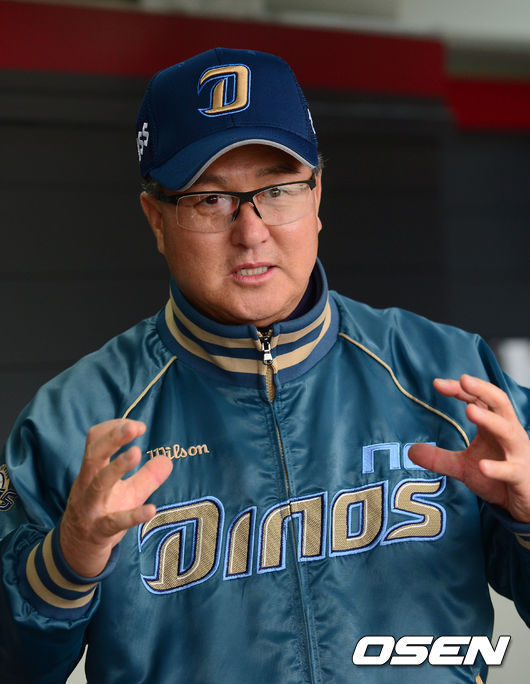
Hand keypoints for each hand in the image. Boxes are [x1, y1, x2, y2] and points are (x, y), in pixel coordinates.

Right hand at [60, 419, 172, 577]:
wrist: (78, 548)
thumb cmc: (104, 510)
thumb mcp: (128, 492)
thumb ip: (148, 476)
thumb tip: (168, 460)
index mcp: (92, 470)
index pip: (95, 439)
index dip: (114, 428)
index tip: (137, 426)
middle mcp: (87, 484)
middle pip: (94, 455)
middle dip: (112, 439)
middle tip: (133, 427)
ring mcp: (91, 508)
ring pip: (99, 484)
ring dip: (116, 467)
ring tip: (136, 453)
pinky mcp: (99, 530)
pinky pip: (114, 521)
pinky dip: (132, 515)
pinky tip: (151, 509)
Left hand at [408, 374, 529, 522]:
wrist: (524, 502)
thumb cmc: (498, 478)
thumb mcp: (463, 466)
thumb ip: (439, 458)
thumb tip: (411, 451)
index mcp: (495, 426)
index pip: (479, 399)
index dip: (460, 390)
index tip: (437, 383)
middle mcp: (509, 434)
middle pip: (500, 404)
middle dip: (483, 390)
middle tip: (463, 380)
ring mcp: (517, 455)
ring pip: (508, 431)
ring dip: (489, 420)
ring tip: (469, 410)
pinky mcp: (520, 477)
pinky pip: (511, 470)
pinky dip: (498, 468)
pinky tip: (483, 466)